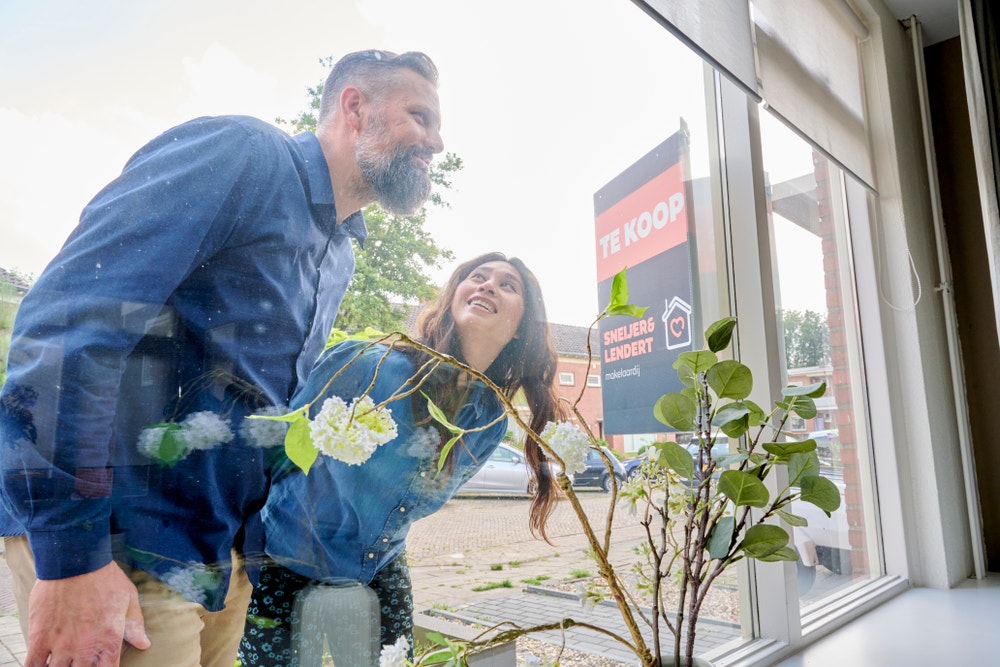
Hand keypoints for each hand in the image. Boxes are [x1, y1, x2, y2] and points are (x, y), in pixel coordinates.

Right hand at [25, 561, 150, 666]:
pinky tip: (42, 661)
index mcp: (109, 639)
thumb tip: (144, 644)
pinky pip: (33, 665)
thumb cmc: (105, 577)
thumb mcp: (129, 597)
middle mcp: (85, 647)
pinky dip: (37, 666)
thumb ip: (135, 624)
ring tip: (63, 658)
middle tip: (79, 658)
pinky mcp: (40, 638)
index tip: (101, 663)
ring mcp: (60, 644)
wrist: (76, 561)